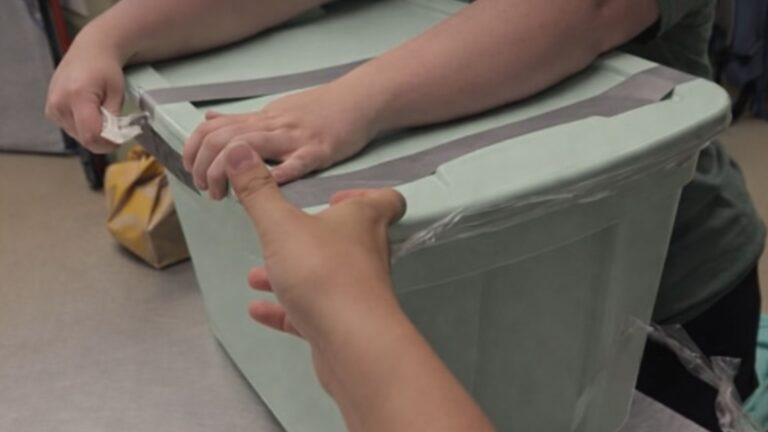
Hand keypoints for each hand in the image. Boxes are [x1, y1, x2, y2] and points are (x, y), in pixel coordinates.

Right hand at [46, 35, 124, 152]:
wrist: (90, 51)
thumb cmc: (105, 68)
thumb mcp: (117, 93)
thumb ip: (114, 118)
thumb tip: (113, 138)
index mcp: (77, 96)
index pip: (90, 136)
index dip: (108, 143)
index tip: (120, 140)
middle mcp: (59, 103)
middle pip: (84, 138)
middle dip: (103, 138)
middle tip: (115, 125)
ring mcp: (52, 108)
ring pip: (78, 136)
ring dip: (93, 132)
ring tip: (102, 113)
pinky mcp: (51, 111)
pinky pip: (71, 129)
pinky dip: (84, 126)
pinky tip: (90, 112)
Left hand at [184, 83, 375, 199]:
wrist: (360, 98)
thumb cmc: (321, 108)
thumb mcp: (275, 109)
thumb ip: (242, 120)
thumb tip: (209, 121)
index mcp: (261, 120)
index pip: (213, 128)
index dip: (194, 150)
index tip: (192, 171)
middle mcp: (272, 126)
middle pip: (223, 139)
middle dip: (205, 166)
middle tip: (206, 189)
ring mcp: (295, 138)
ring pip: (248, 147)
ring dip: (228, 173)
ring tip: (222, 195)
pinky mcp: (320, 150)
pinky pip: (296, 163)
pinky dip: (278, 176)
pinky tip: (265, 189)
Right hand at [225, 142, 404, 391]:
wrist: (352, 341)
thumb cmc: (323, 271)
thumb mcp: (281, 226)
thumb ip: (257, 190)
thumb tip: (238, 149)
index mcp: (364, 221)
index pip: (387, 199)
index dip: (366, 194)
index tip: (333, 197)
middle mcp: (367, 253)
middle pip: (351, 237)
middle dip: (315, 234)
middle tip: (288, 231)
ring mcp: (357, 292)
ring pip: (326, 276)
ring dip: (293, 273)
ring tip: (257, 273)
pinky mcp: (344, 325)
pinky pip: (312, 313)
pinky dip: (286, 309)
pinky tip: (258, 308)